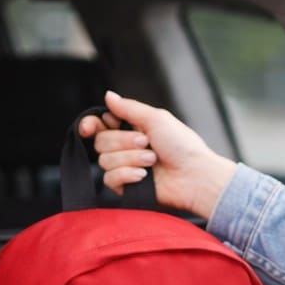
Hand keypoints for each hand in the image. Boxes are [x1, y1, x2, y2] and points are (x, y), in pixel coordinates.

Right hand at [79, 91, 236, 220]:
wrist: (194, 176)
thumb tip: (108, 95)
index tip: (90, 127)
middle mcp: (126, 148)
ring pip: (104, 161)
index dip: (90, 125)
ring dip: (130, 158)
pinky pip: (110, 179)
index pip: (99, 125)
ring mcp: (125, 168)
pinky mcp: (127, 188)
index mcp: (131, 129)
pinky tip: (144, 176)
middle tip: (146, 143)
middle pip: (100, 142)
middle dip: (123, 142)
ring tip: (152, 161)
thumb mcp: (156, 118)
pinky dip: (127, 175)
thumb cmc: (182, 146)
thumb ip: (128, 108)